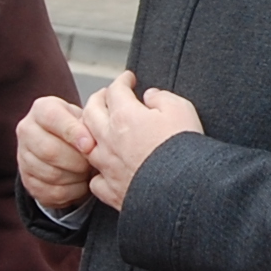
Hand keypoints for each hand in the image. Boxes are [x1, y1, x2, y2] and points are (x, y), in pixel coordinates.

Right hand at [17, 91, 98, 210]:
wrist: (67, 148)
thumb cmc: (80, 131)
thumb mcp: (85, 119)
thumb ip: (89, 125)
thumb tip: (96, 141)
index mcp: (42, 109)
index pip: (52, 117)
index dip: (73, 132)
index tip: (90, 145)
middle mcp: (27, 130)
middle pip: (49, 150)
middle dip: (76, 160)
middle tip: (91, 162)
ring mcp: (23, 156)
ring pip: (51, 173)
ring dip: (75, 176)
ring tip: (86, 171)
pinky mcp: (28, 181)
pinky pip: (51, 192)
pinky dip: (71, 192)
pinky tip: (79, 183)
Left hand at [85, 71, 204, 211]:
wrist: (183, 191)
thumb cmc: (184, 149)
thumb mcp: (181, 109)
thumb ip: (162, 97)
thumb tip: (150, 96)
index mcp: (124, 116)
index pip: (116, 89)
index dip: (122, 80)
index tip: (128, 79)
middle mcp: (109, 140)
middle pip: (91, 112)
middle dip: (98, 99)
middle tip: (107, 95)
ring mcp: (108, 167)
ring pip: (86, 145)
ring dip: (91, 133)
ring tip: (99, 129)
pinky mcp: (112, 191)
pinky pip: (96, 180)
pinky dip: (98, 173)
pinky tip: (105, 170)